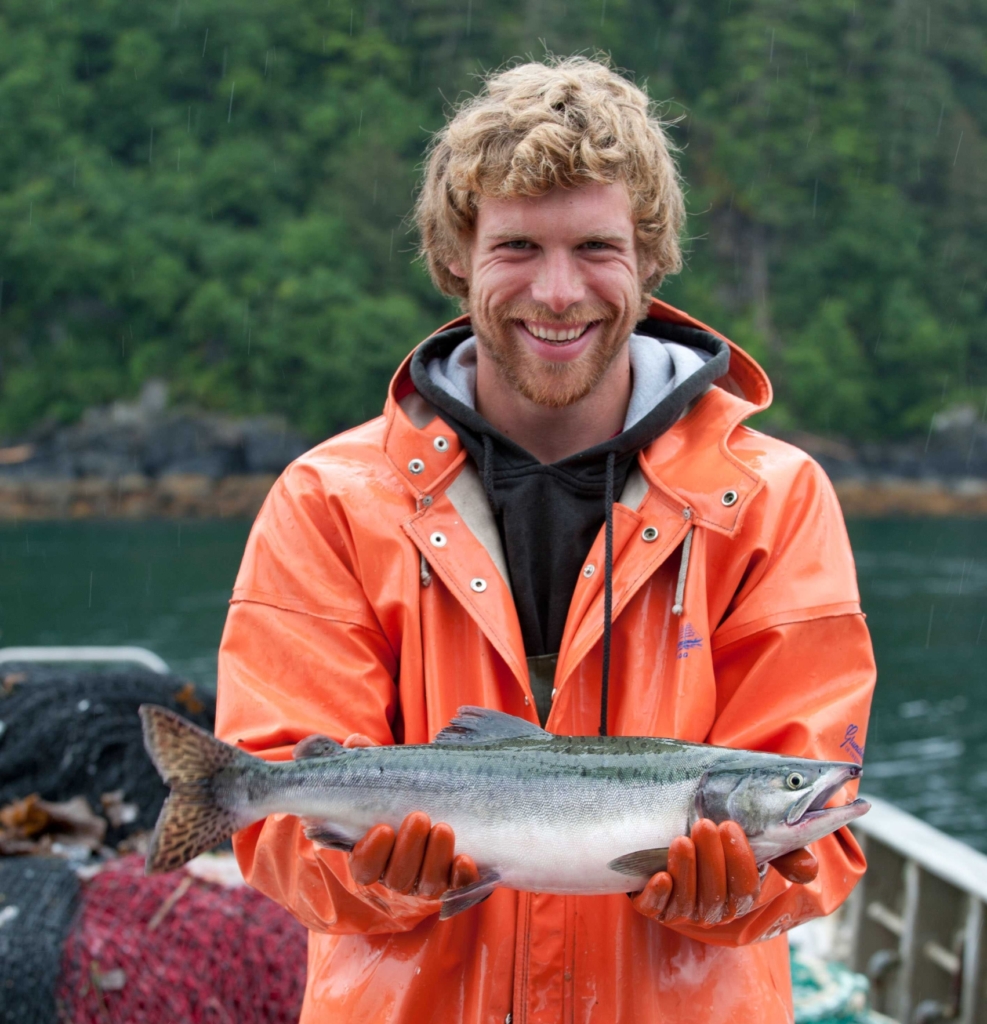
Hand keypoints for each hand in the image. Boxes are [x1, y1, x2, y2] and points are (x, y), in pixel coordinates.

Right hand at [342, 733, 479, 897]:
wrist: (445, 801)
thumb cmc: (404, 790)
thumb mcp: (385, 774)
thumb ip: (366, 761)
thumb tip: (355, 742)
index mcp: (373, 854)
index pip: (364, 868)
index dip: (371, 853)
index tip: (383, 828)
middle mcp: (398, 873)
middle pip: (397, 877)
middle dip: (409, 849)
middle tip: (420, 817)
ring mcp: (427, 879)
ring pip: (427, 883)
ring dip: (435, 858)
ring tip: (443, 827)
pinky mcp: (455, 879)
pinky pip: (459, 886)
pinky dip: (461, 876)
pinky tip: (464, 859)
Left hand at [631, 819, 818, 924]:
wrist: (670, 831)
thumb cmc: (718, 839)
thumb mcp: (752, 839)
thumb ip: (783, 851)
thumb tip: (810, 869)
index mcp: (737, 895)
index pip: (744, 889)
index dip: (739, 861)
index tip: (730, 826)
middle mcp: (711, 908)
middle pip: (715, 896)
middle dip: (711, 860)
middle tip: (705, 825)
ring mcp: (680, 909)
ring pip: (687, 902)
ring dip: (686, 871)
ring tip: (682, 840)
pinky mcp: (651, 905)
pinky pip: (656, 909)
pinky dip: (657, 895)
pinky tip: (660, 876)